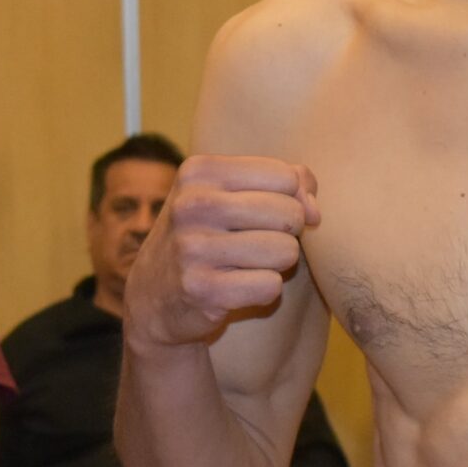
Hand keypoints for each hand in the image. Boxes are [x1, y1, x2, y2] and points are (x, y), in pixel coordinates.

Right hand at [123, 155, 319, 351]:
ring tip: (249, 264)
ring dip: (277, 263)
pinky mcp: (201, 289)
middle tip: (259, 242)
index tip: (271, 213)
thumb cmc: (206, 234)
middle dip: (287, 232)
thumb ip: (286, 182)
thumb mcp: (230, 193)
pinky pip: (270, 286)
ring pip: (285, 251)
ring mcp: (193, 248)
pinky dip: (264, 290)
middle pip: (290, 214)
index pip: (286, 176)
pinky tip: (239, 287)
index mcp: (199, 171)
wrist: (153, 295)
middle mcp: (192, 205)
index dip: (292, 198)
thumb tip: (315, 211)